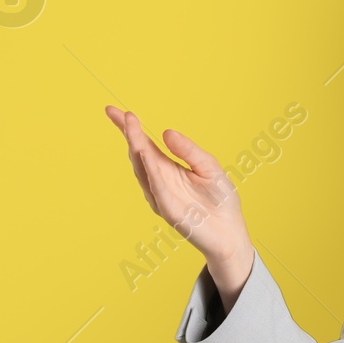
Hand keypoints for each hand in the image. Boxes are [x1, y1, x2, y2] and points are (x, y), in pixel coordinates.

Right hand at [104, 105, 254, 277]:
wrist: (229, 231)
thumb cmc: (220, 200)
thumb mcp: (208, 166)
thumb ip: (188, 150)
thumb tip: (166, 132)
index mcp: (167, 167)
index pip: (143, 144)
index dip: (129, 128)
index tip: (113, 111)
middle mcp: (159, 180)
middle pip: (139, 153)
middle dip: (129, 133)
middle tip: (121, 114)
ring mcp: (160, 195)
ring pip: (144, 168)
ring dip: (137, 146)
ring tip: (131, 126)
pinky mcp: (168, 209)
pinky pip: (157, 186)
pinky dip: (150, 170)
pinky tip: (144, 153)